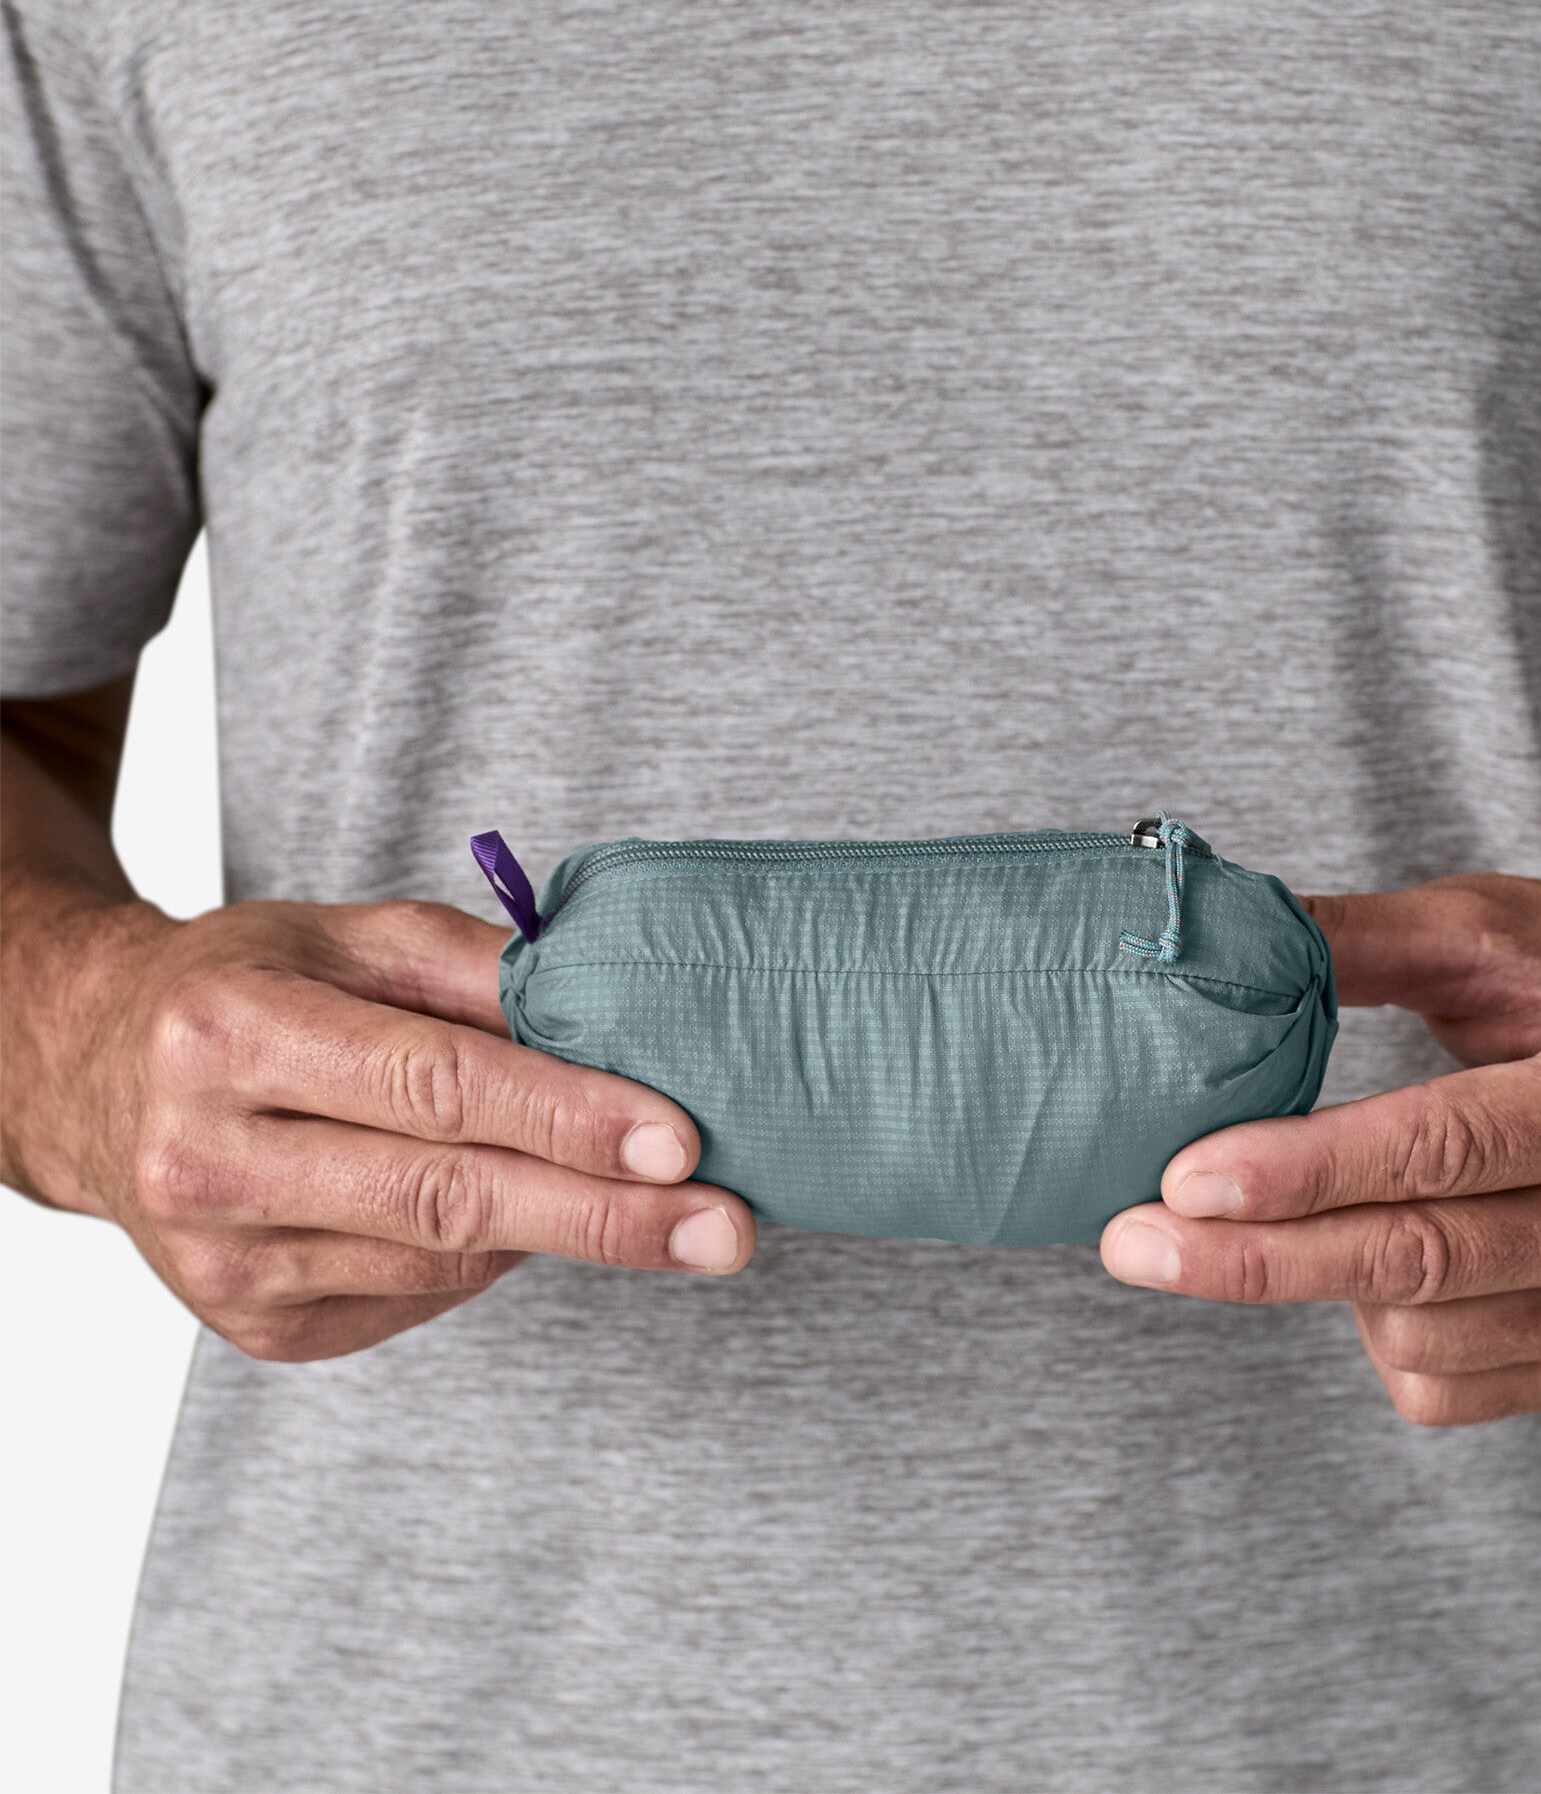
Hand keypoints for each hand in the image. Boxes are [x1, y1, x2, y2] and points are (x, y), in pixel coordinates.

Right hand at [9, 896, 753, 1360]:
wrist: (93, 1076)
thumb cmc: (245, 986)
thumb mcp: (348, 934)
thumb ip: (476, 966)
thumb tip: (610, 1012)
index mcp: (233, 1034)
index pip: (434, 1087)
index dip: (566, 1117)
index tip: (679, 1141)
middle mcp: (212, 1159)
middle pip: (446, 1199)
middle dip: (607, 1217)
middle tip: (725, 1227)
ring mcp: (224, 1264)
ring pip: (444, 1259)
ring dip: (561, 1228)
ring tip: (636, 1194)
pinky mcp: (255, 1328)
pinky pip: (420, 1295)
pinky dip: (489, 1254)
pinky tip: (509, 1207)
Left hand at [1100, 872, 1540, 1425]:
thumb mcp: (1504, 924)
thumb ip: (1363, 941)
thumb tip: (1218, 950)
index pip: (1441, 1151)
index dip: (1303, 1171)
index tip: (1182, 1177)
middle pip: (1416, 1263)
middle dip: (1254, 1260)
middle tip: (1130, 1240)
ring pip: (1421, 1341)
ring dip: (1319, 1283)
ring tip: (1293, 1203)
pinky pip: (1451, 1390)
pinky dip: (1378, 1335)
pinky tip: (1368, 1261)